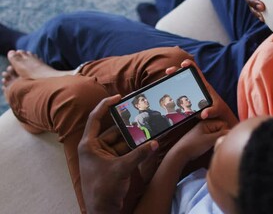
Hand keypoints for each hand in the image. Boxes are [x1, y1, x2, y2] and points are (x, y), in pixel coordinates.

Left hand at [78, 95, 159, 212]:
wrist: (102, 211)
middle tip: (142, 116)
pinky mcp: (113, 165)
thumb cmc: (102, 190)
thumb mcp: (121, 169)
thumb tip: (155, 143)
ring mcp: (104, 157)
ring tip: (148, 129)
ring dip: (134, 138)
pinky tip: (147, 144)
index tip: (118, 97)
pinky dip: (135, 148)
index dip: (106, 105)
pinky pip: (125, 151)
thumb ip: (139, 155)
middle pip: (113, 130)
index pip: (96, 118)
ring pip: (121, 141)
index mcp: (89, 145)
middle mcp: (95, 148)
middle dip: (128, 125)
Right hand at [165, 60, 238, 127]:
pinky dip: (172, 90)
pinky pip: (178, 93)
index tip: (183, 64)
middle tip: (168, 71)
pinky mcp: (188, 99)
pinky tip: (164, 93)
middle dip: (175, 71)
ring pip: (179, 83)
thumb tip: (204, 114)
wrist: (218, 115)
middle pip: (184, 75)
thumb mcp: (216, 110)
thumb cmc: (219, 110)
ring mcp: (191, 92)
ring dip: (171, 80)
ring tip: (163, 81)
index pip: (196, 71)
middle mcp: (196, 87)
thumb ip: (211, 111)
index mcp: (203, 85)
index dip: (190, 64)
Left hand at [171, 119, 227, 162]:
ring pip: (218, 134)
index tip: (220, 139)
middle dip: (221, 136)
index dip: (224, 132)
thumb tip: (232, 133)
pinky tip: (211, 147)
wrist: (181, 153)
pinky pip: (214, 138)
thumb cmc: (194, 145)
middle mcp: (206, 125)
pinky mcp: (204, 138)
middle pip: (221, 129)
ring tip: (213, 146)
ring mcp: (205, 132)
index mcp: (207, 122)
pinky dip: (214, 142)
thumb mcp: (210, 140)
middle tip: (217, 143)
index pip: (223, 124)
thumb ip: (222, 135)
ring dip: (218, 140)